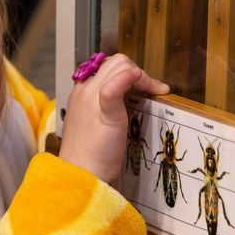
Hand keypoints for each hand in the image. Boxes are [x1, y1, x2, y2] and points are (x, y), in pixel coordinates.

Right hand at [59, 54, 168, 183]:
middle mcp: (84, 90)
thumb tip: (126, 100)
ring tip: (154, 92)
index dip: (126, 72)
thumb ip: (106, 108)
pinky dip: (132, 78)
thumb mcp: (95, 123)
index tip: (140, 88)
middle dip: (137, 71)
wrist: (81, 173)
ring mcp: (92, 97)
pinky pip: (117, 82)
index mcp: (80, 92)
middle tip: (151, 89)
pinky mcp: (105, 109)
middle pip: (115, 62)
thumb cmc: (89, 155)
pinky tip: (151, 89)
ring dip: (142, 76)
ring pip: (119, 64)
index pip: (105, 67)